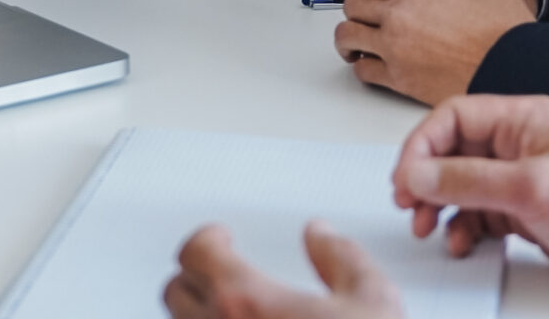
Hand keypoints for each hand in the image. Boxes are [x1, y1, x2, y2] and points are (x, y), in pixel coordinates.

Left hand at [163, 221, 403, 318]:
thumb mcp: (372, 300)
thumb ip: (341, 257)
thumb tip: (321, 237)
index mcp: (246, 302)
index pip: (196, 253)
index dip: (209, 239)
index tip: (221, 239)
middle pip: (176, 293)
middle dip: (197, 277)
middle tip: (221, 273)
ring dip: (199, 315)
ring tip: (231, 312)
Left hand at [333, 0, 535, 103]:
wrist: (513, 72)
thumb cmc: (507, 34)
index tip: (387, 0)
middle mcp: (399, 15)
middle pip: (354, 6)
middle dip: (359, 11)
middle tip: (366, 19)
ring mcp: (394, 47)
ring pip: (347, 37)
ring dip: (349, 38)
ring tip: (357, 43)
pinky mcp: (397, 79)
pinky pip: (362, 70)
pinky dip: (363, 67)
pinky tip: (374, 65)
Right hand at [391, 95, 548, 315]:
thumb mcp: (533, 187)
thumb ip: (470, 180)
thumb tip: (418, 174)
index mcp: (522, 119)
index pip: (453, 117)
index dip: (422, 146)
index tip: (406, 179)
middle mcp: (518, 145)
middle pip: (450, 151)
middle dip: (425, 179)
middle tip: (410, 205)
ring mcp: (520, 179)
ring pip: (460, 185)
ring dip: (440, 206)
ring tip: (429, 227)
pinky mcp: (525, 212)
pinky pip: (478, 214)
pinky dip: (463, 227)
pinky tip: (463, 241)